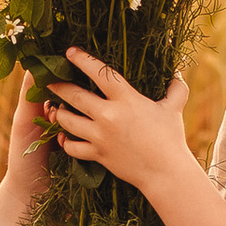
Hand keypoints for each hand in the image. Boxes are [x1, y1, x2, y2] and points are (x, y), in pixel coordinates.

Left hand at [47, 52, 193, 193]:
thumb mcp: (175, 108)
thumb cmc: (171, 138)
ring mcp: (100, 137)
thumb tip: (177, 71)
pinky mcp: (97, 155)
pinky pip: (72, 147)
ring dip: (58, 112)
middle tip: (48, 79)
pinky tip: (64, 137)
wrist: (165, 173)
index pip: (99, 72)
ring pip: (66, 121)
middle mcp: (108, 115)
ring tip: (54, 107)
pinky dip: (65, 141)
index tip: (70, 52)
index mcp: (126, 99)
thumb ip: (176, 88)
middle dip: (58, 85)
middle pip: (73, 95)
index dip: (82, 60)